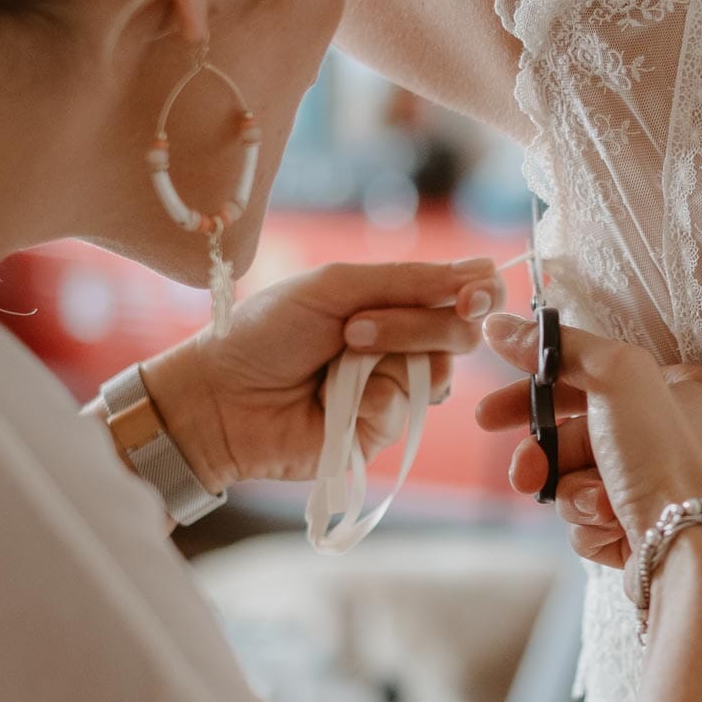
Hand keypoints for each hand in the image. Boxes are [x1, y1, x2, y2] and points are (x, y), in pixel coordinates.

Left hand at [140, 259, 505, 491]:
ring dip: (392, 357)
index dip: (479, 293)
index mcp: (394, 301)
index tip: (473, 293)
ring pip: (439, 373)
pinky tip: (336, 401)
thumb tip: (483, 269)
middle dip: (415, 325)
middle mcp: (403, 344)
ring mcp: (394, 389)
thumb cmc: (267, 332)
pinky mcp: (381, 432)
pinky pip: (407, 412)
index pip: (463, 294)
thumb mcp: (336, 287)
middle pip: (458, 333)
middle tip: (355, 329)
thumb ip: (409, 280)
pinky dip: (376, 401)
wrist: (219, 396)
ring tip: (339, 357)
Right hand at [476, 313, 701, 571]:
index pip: (596, 376)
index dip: (538, 391)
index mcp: (688, 384)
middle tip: (521, 475)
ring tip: (598, 505)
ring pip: (582, 479)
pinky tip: (613, 528)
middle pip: (581, 432)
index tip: (492, 413)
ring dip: (577, 493)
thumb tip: (498, 326)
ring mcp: (665, 485)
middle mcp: (683, 432)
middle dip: (548, 457)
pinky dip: (593, 524)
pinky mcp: (648, 530)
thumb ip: (558, 347)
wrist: (692, 554)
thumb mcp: (616, 377)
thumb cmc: (667, 456)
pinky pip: (594, 519)